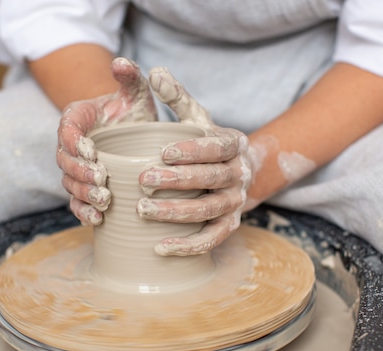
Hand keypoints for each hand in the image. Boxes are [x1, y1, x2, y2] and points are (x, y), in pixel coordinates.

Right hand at [56, 57, 156, 225]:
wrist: (134, 133)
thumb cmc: (132, 111)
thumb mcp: (134, 92)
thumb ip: (129, 76)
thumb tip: (121, 62)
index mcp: (76, 119)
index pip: (67, 130)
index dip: (75, 142)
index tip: (92, 151)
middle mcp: (70, 145)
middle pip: (65, 161)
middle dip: (81, 172)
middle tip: (102, 178)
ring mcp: (75, 169)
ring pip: (69, 184)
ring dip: (84, 194)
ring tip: (104, 200)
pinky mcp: (83, 188)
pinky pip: (76, 203)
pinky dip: (83, 212)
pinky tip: (97, 220)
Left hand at [138, 67, 253, 255]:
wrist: (237, 172)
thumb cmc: (207, 142)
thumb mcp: (197, 117)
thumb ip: (177, 97)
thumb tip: (154, 71)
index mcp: (234, 144)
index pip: (217, 147)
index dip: (193, 151)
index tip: (163, 152)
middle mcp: (240, 174)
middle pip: (211, 179)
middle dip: (176, 181)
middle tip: (142, 180)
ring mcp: (236, 202)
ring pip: (209, 210)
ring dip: (177, 212)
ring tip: (143, 210)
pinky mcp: (229, 225)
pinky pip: (212, 239)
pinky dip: (188, 246)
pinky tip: (160, 247)